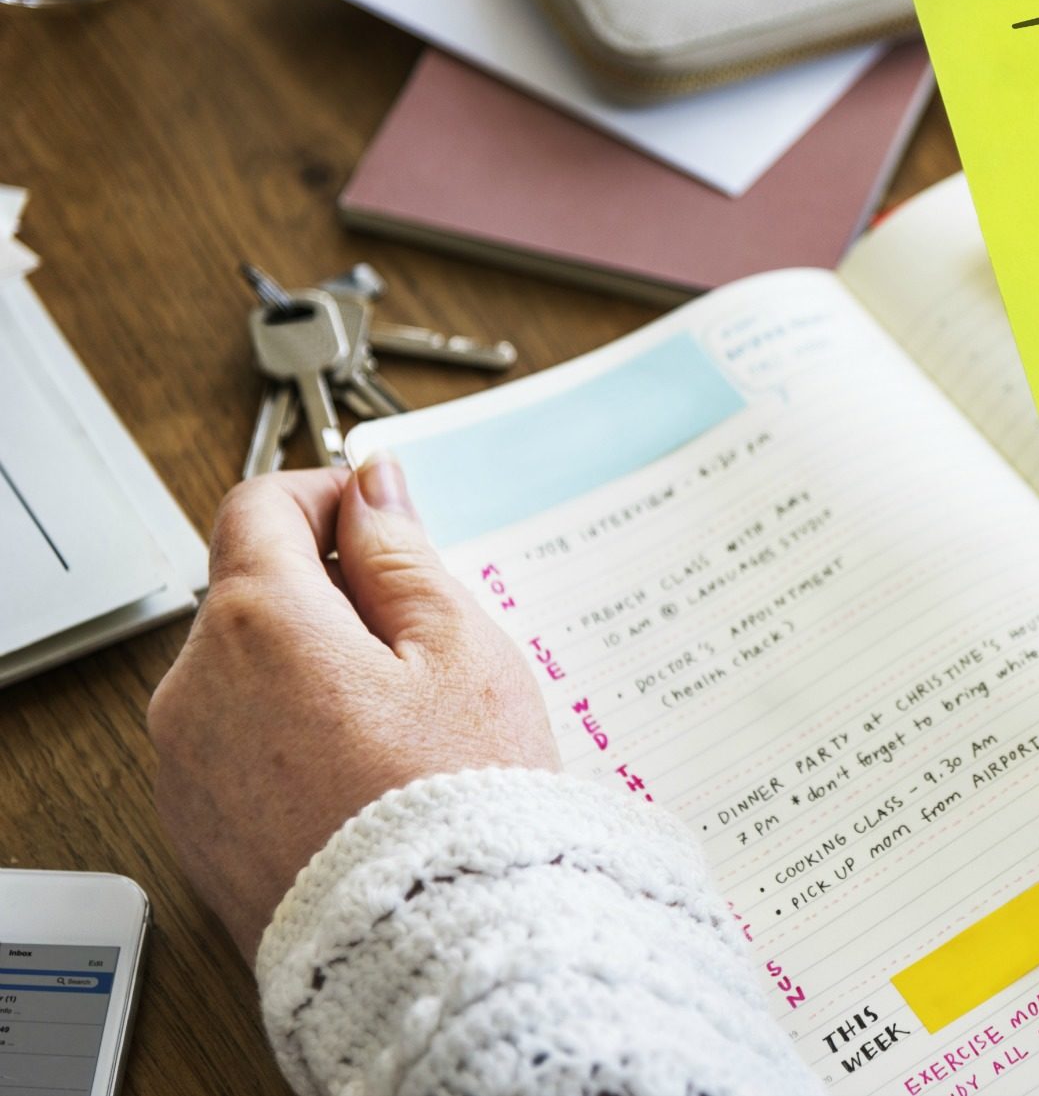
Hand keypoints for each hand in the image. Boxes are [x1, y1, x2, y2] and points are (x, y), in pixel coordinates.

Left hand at [148, 456, 558, 960]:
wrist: (433, 943)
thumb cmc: (458, 796)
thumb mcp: (458, 647)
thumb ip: (402, 554)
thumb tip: (372, 488)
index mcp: (258, 623)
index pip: (260, 506)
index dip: (327, 496)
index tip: (380, 520)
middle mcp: (196, 687)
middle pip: (250, 591)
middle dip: (328, 594)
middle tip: (421, 643)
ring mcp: (187, 761)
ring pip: (244, 670)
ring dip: (309, 666)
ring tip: (401, 723)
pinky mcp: (195, 824)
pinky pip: (236, 743)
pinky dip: (289, 734)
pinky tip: (364, 771)